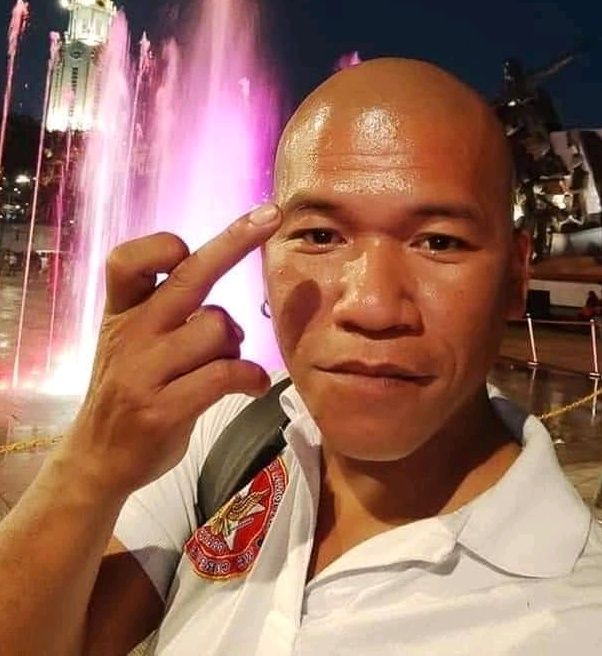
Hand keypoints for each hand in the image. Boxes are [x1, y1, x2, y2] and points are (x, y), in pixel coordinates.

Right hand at [63, 204, 280, 497]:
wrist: (97, 459)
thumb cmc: (128, 393)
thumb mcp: (129, 345)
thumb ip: (167, 318)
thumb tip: (231, 314)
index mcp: (120, 312)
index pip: (130, 259)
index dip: (163, 245)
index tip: (193, 244)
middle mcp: (129, 333)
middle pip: (187, 276)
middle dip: (235, 240)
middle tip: (271, 215)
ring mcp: (143, 371)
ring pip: (217, 328)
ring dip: (236, 343)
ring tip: (231, 362)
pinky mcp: (161, 409)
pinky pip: (224, 374)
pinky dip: (250, 377)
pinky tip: (253, 385)